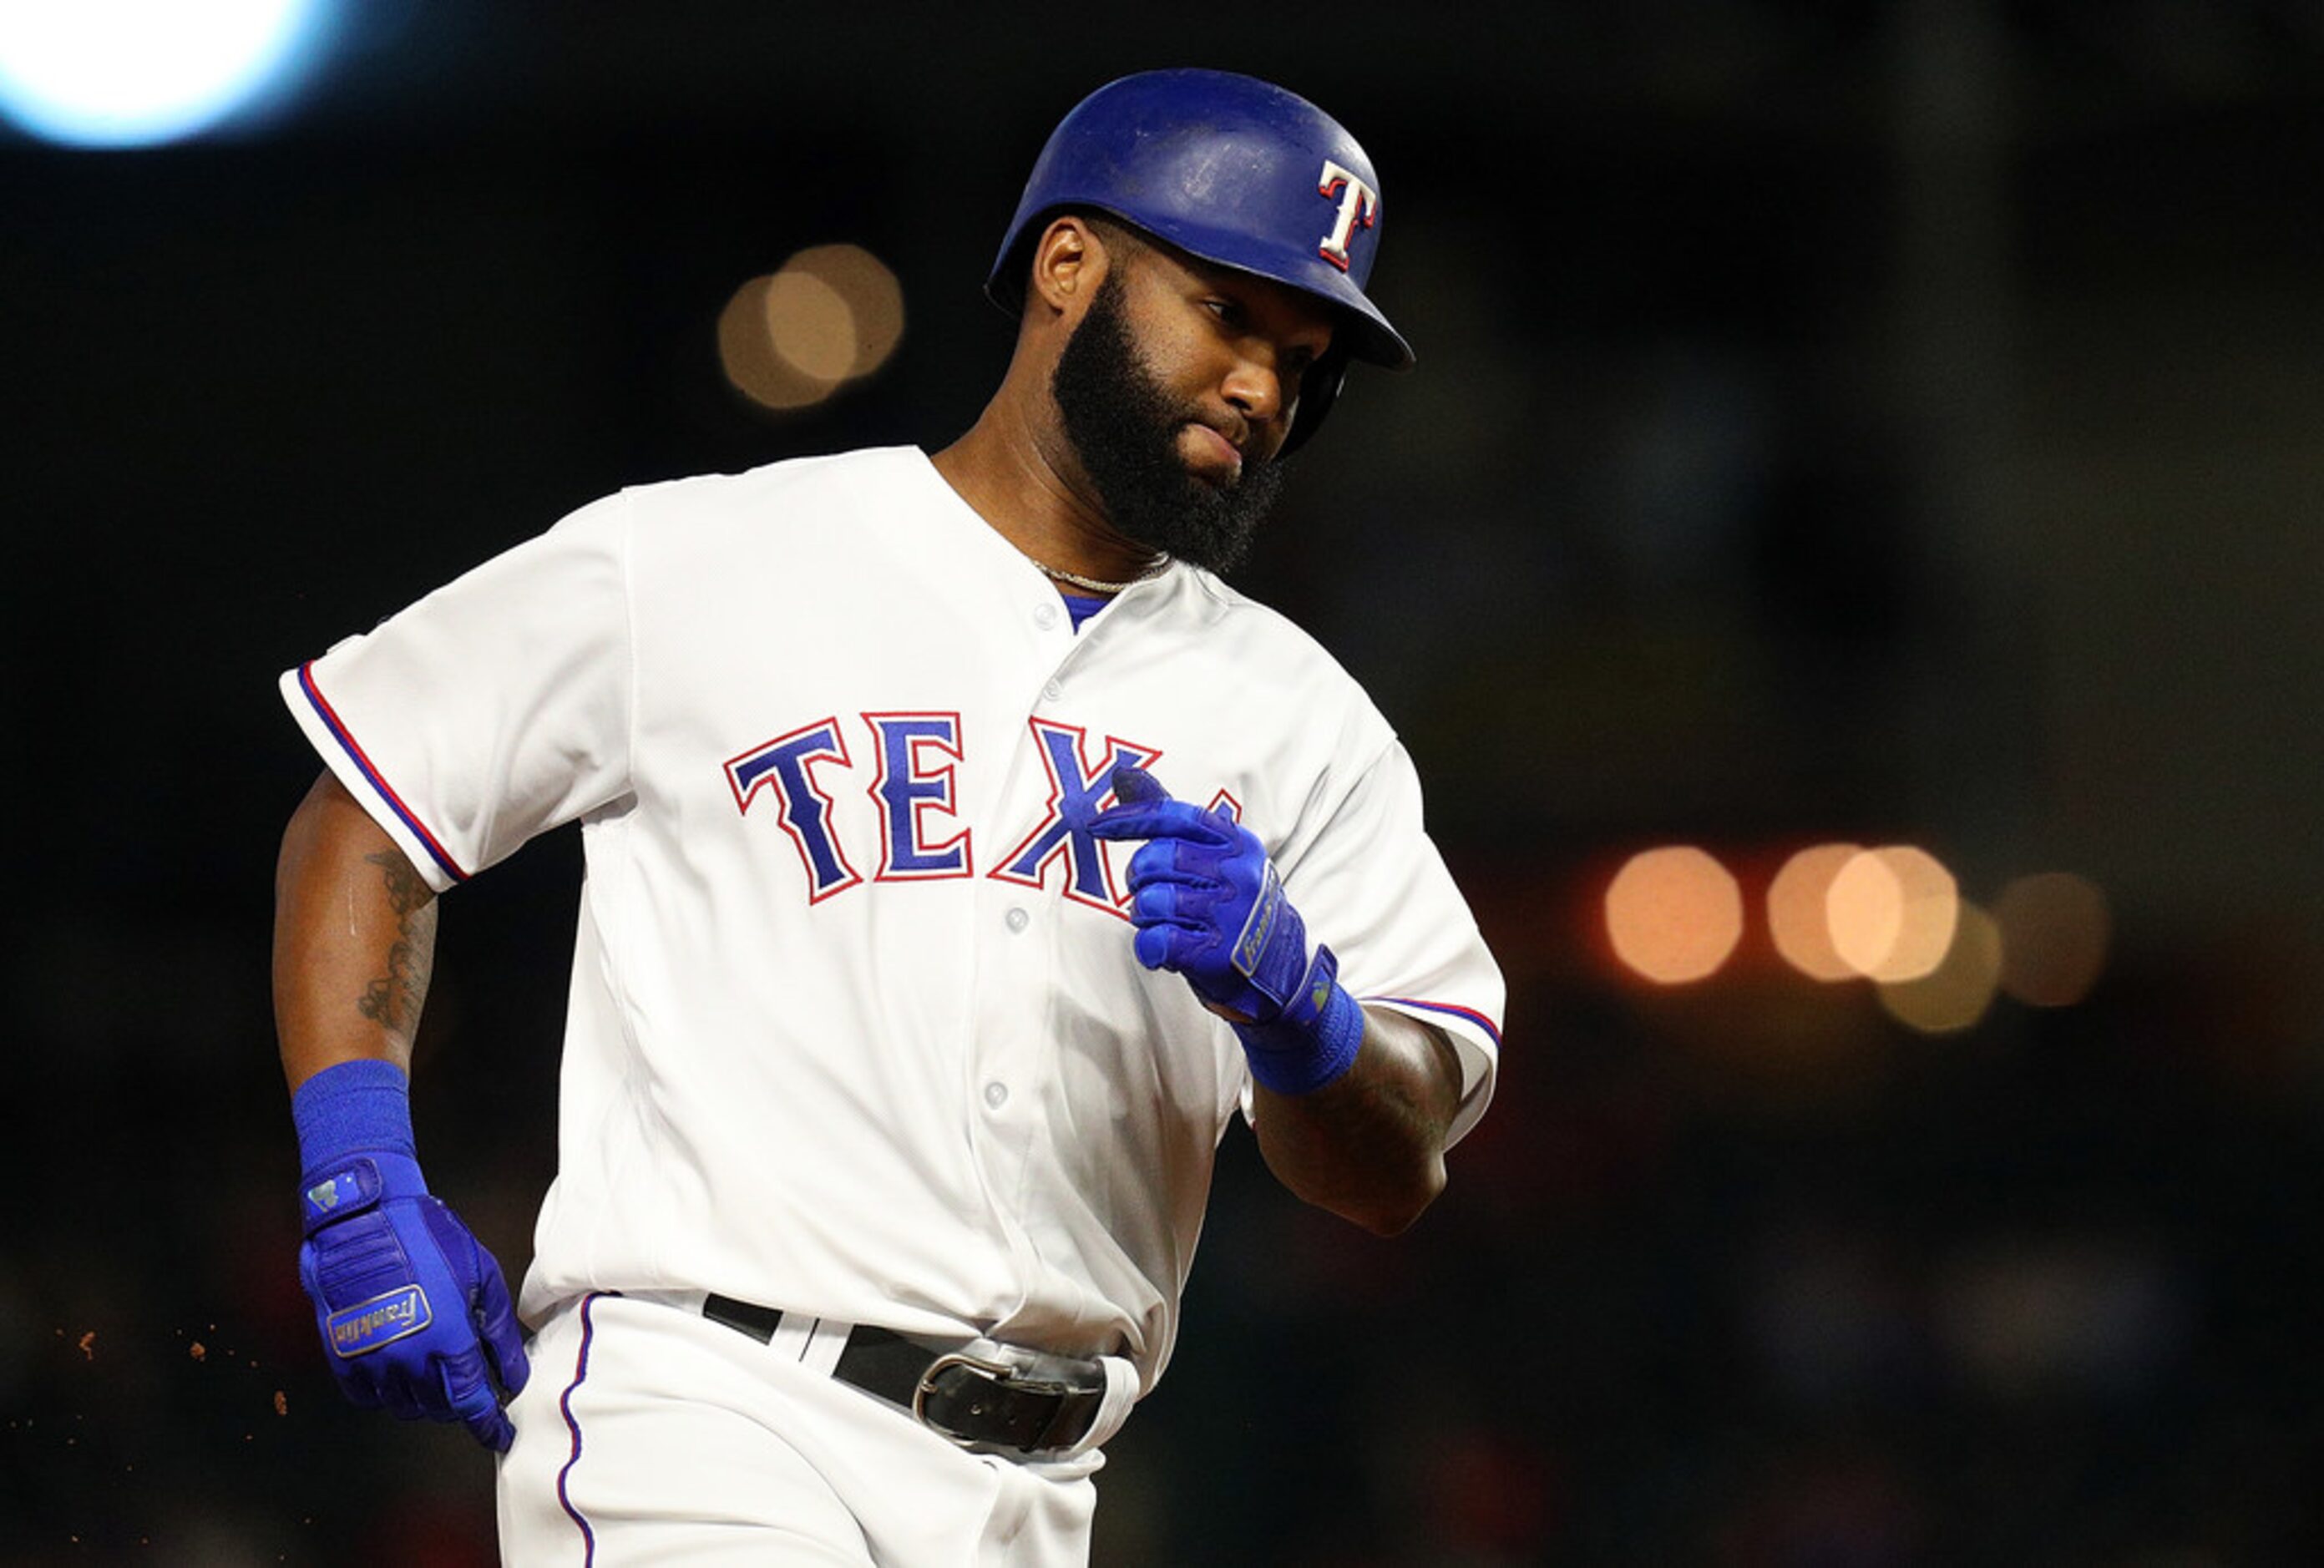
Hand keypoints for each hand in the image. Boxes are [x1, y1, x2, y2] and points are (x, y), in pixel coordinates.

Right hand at [298, 1151, 529, 1450]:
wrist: (364, 1219)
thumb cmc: (429, 1239)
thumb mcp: (481, 1276)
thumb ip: (499, 1333)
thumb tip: (514, 1376)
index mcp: (448, 1339)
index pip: (472, 1403)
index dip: (489, 1425)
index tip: (501, 1437)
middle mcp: (408, 1359)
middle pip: (439, 1409)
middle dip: (461, 1407)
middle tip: (472, 1389)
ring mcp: (371, 1360)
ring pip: (404, 1406)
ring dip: (426, 1401)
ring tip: (437, 1375)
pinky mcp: (342, 1355)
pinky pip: (368, 1396)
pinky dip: (388, 1394)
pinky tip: (401, 1372)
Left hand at [1086, 765, 1328, 1023]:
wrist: (1281, 968)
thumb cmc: (1233, 905)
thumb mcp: (1215, 854)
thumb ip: (1169, 817)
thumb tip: (1123, 773)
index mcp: (1236, 842)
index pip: (1172, 816)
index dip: (1128, 818)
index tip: (1095, 826)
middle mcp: (1237, 873)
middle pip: (1155, 859)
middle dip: (1139, 879)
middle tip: (1153, 894)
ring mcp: (1229, 914)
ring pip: (1151, 901)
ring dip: (1145, 917)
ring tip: (1166, 924)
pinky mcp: (1217, 954)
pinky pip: (1157, 941)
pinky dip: (1150, 948)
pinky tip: (1165, 951)